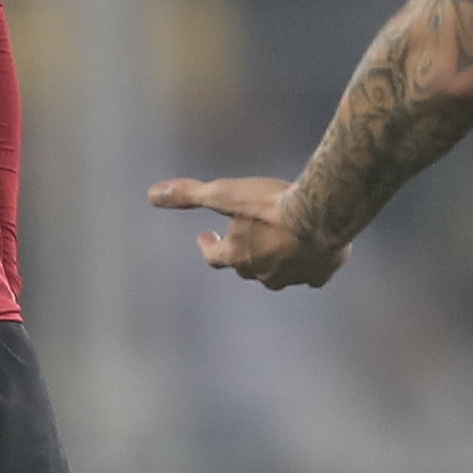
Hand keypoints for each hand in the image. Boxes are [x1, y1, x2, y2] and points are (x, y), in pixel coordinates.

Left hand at [147, 176, 351, 289]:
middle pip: (244, 268)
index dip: (208, 246)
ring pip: (276, 275)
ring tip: (277, 246)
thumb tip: (151, 194)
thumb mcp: (225, 194)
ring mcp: (291, 278)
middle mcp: (261, 274)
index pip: (214, 257)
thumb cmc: (271, 204)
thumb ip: (189, 194)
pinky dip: (307, 268)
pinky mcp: (318, 275)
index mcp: (237, 256)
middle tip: (241, 240)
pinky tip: (311, 259)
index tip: (204, 237)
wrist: (321, 215)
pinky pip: (309, 276)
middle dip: (240, 255)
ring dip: (272, 262)